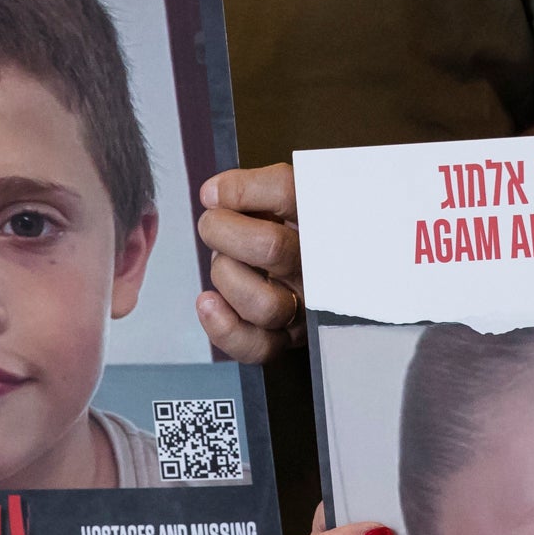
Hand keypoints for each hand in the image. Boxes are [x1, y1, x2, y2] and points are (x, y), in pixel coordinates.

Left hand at [195, 161, 301, 362]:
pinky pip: (258, 345)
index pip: (287, 194)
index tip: (214, 193)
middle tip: (212, 224)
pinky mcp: (288, 339)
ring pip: (262, 302)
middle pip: (270, 247)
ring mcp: (305, 307)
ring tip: (223, 262)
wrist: (316, 274)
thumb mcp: (286, 199)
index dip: (241, 190)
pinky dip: (224, 327)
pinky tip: (209, 302)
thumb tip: (214, 194)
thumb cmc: (293, 231)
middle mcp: (319, 268)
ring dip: (226, 276)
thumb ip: (255, 188)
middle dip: (222, 231)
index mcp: (323, 222)